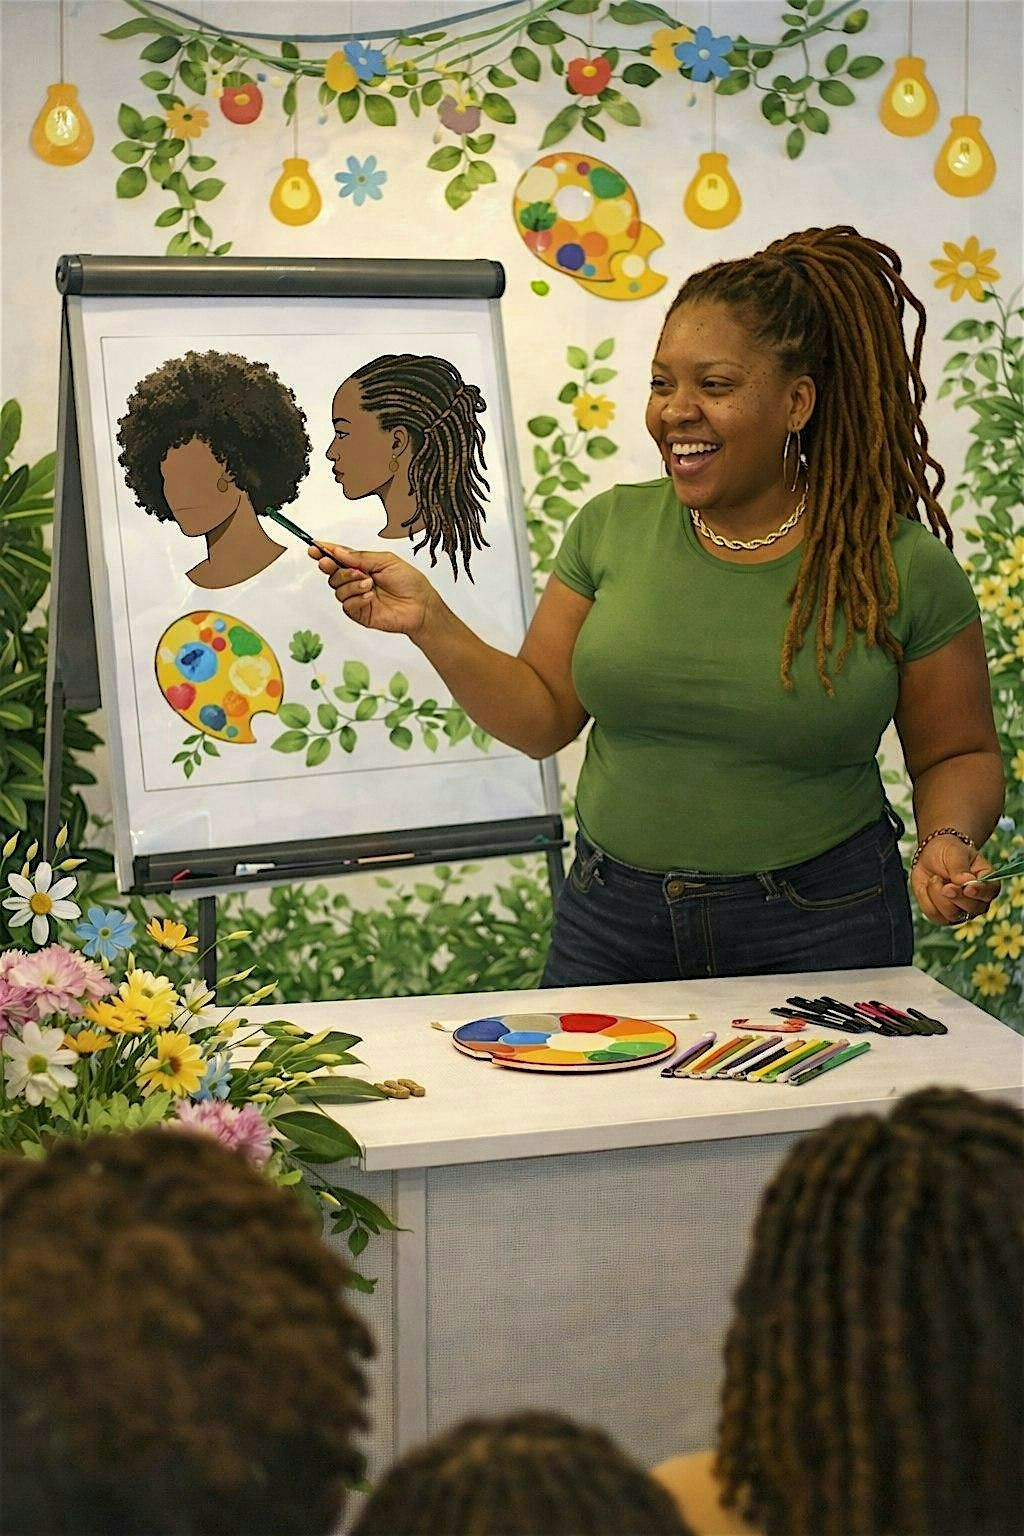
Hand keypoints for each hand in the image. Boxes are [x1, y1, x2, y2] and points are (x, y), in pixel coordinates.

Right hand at [308, 540, 437, 638]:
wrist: (420, 605)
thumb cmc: (409, 582)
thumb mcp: (385, 560)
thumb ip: (360, 557)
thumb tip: (338, 551)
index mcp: (361, 565)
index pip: (337, 557)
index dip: (324, 552)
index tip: (314, 548)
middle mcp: (356, 580)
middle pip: (332, 574)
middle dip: (337, 569)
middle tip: (351, 569)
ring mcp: (356, 597)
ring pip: (337, 590)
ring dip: (352, 584)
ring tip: (370, 584)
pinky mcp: (359, 613)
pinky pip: (346, 605)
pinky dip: (357, 599)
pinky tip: (370, 597)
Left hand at [911, 835, 999, 925]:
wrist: (930, 856)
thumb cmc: (948, 852)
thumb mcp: (955, 852)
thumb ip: (960, 868)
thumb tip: (965, 882)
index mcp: (987, 882)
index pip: (990, 891)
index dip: (980, 892)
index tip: (968, 888)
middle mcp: (978, 901)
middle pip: (972, 908)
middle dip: (956, 895)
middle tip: (946, 884)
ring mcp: (961, 911)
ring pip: (952, 914)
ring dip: (938, 895)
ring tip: (935, 879)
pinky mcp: (943, 916)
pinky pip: (934, 914)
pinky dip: (926, 899)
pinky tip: (928, 887)